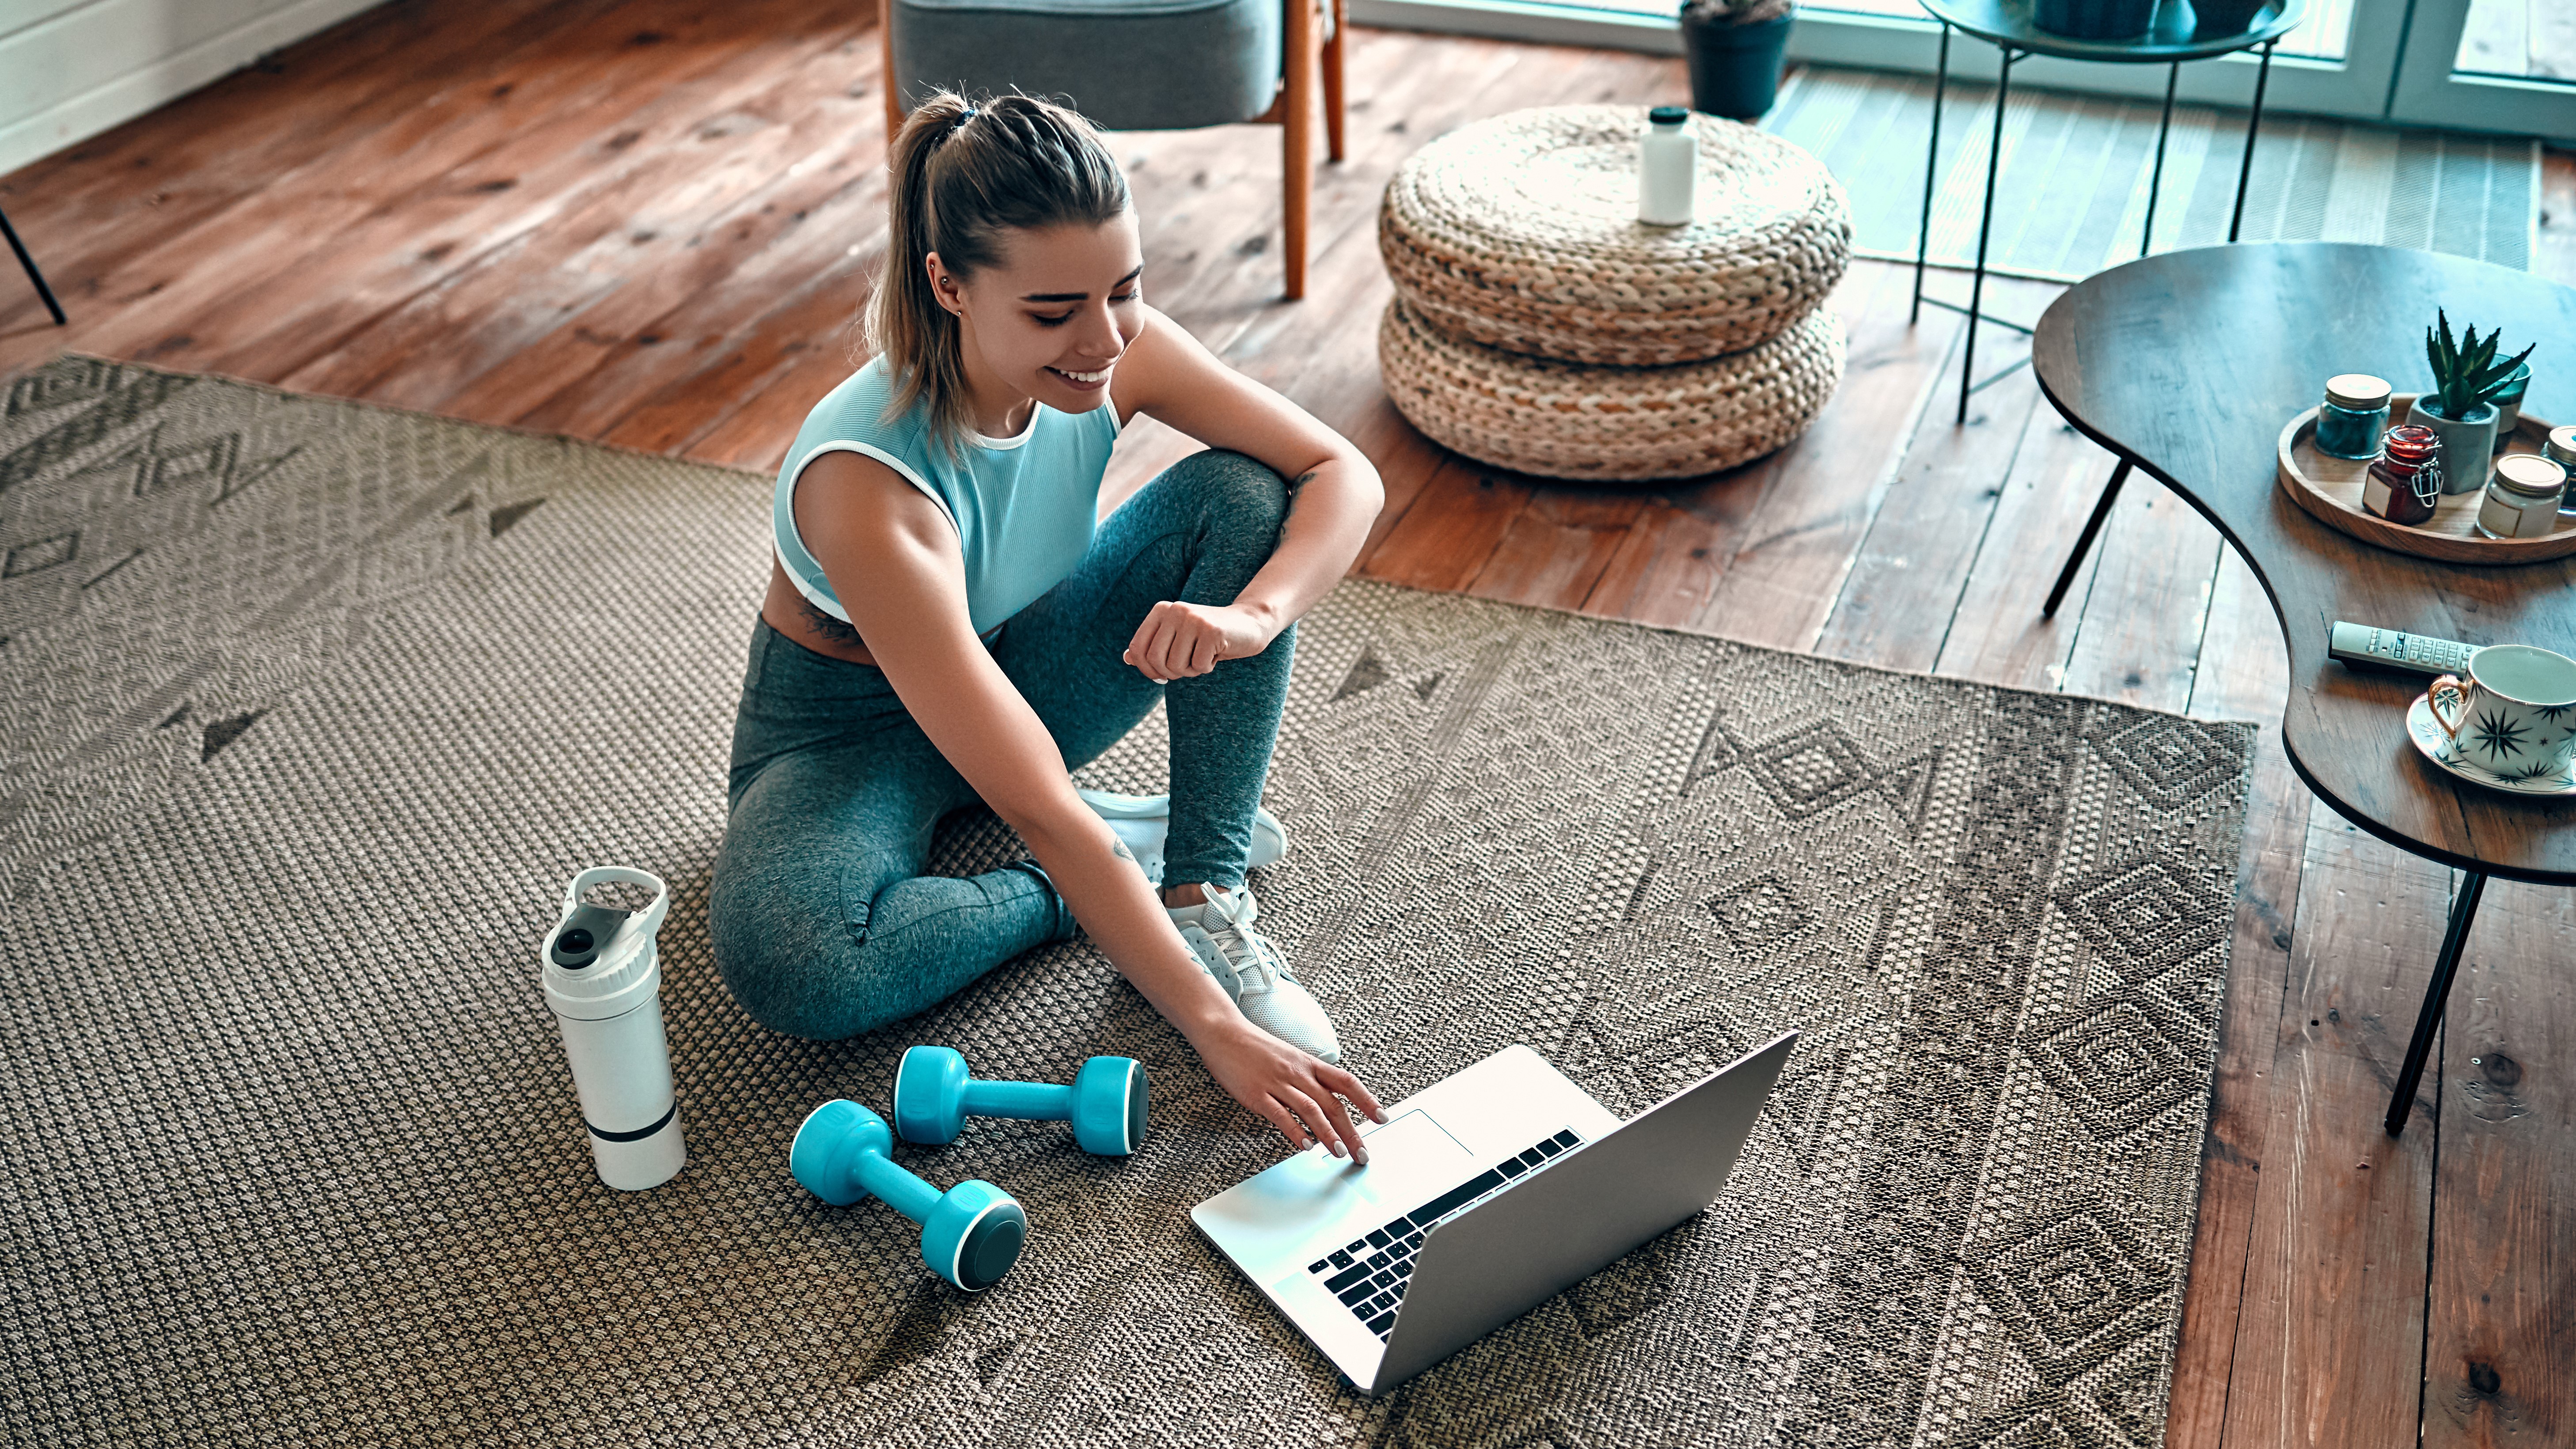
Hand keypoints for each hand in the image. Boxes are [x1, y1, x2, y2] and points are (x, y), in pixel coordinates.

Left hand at [1122, 601, 1274, 682]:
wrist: (1248, 624)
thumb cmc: (1207, 637)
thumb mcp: (1177, 639)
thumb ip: (1151, 647)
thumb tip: (1126, 658)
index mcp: (1161, 610)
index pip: (1137, 649)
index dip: (1146, 669)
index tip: (1161, 675)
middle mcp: (1175, 610)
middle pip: (1155, 659)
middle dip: (1170, 672)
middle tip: (1186, 667)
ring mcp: (1193, 619)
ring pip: (1176, 665)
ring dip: (1191, 670)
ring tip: (1203, 657)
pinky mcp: (1212, 631)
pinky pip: (1199, 666)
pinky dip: (1207, 667)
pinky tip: (1216, 654)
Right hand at [1193, 1020, 1386, 1160]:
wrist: (1224, 1032)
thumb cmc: (1256, 1047)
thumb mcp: (1290, 1057)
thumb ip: (1308, 1078)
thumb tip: (1325, 1101)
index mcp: (1309, 1063)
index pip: (1347, 1082)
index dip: (1367, 1100)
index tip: (1382, 1118)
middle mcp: (1298, 1073)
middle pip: (1333, 1104)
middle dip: (1352, 1131)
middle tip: (1362, 1154)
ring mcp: (1278, 1083)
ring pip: (1312, 1110)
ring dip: (1328, 1134)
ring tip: (1339, 1153)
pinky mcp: (1257, 1094)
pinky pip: (1281, 1115)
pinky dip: (1296, 1132)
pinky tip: (1305, 1146)